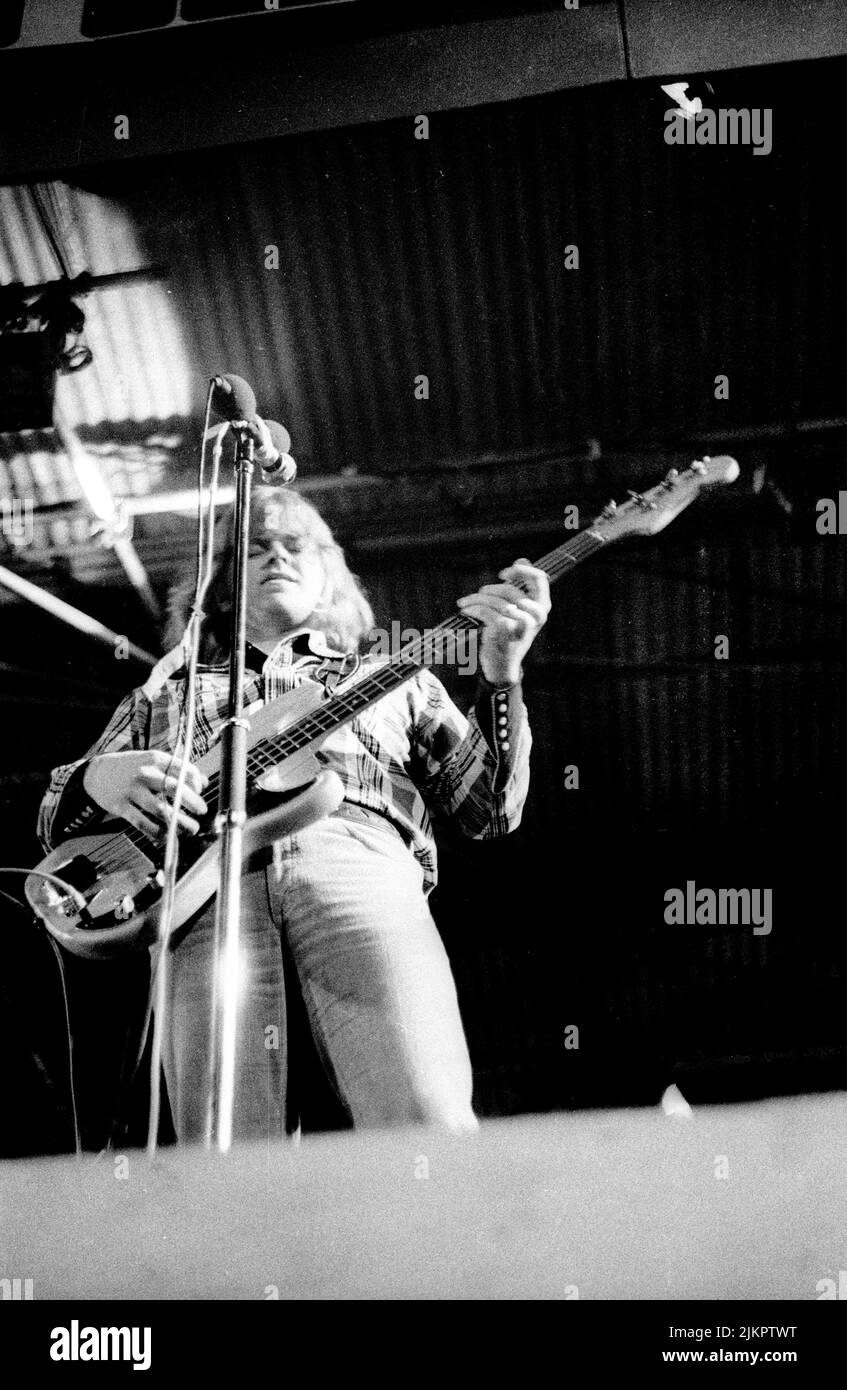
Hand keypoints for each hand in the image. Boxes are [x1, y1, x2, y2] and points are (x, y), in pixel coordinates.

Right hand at [83, 750, 208, 839]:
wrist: (95, 773)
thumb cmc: (130, 767)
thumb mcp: (152, 761)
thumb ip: (177, 769)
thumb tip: (203, 782)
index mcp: (154, 759)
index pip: (182, 769)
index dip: (195, 782)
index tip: (200, 791)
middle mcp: (144, 773)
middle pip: (174, 789)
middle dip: (193, 802)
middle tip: (202, 811)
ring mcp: (131, 790)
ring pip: (160, 809)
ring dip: (179, 822)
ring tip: (191, 828)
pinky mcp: (120, 806)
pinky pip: (142, 822)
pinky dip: (156, 832)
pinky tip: (166, 836)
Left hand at [457, 559, 550, 685]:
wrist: (503, 666)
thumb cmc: (510, 635)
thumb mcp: (522, 612)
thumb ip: (523, 587)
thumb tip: (522, 560)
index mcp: (543, 608)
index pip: (539, 579)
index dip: (521, 570)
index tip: (504, 573)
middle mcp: (536, 616)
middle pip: (510, 589)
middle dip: (491, 589)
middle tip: (481, 593)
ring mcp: (520, 623)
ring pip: (495, 600)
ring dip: (476, 599)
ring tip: (466, 602)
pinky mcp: (504, 629)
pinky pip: (485, 610)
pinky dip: (472, 608)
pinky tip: (465, 609)